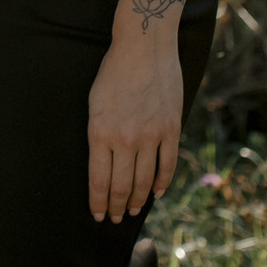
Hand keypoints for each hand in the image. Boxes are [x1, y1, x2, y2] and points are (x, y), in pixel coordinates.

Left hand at [86, 25, 183, 222]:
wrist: (143, 47)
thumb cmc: (113, 72)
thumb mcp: (94, 103)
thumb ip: (99, 135)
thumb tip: (103, 163)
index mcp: (100, 132)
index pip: (99, 180)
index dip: (99, 202)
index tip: (98, 215)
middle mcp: (125, 139)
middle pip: (122, 186)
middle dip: (117, 207)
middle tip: (115, 219)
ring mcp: (150, 136)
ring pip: (145, 181)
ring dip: (138, 200)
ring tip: (133, 211)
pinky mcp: (171, 129)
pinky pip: (167, 165)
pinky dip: (162, 183)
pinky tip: (156, 193)